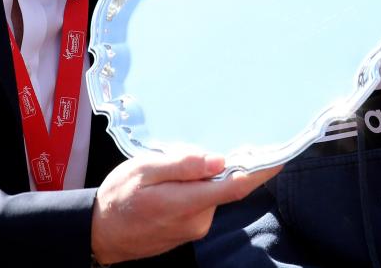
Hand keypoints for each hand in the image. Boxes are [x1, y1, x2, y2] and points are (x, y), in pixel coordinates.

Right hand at [90, 154, 279, 263]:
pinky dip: (196, 188)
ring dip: (203, 177)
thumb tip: (219, 160)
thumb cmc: (119, 197)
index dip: (260, 172)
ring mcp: (194, 228)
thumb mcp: (144, 170)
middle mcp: (197, 221)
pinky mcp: (189, 230)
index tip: (278, 156)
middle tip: (195, 149)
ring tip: (170, 168)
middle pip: (223, 186)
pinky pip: (202, 203)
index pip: (234, 188)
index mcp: (186, 203)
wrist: (101, 232)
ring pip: (211, 193)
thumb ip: (182, 166)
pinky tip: (172, 182)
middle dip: (219, 165)